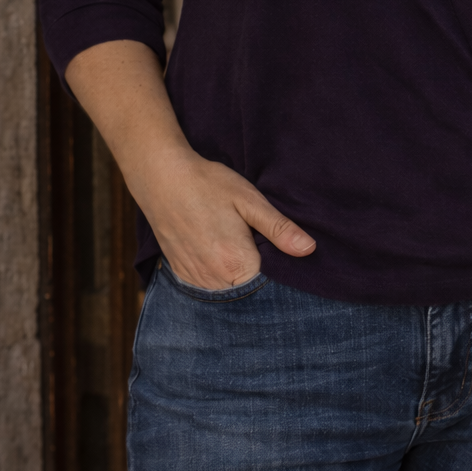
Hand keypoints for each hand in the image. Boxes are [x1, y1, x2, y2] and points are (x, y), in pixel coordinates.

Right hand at [64, 40, 315, 291]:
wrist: (161, 178)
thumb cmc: (208, 184)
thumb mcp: (249, 200)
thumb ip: (279, 229)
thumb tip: (310, 249)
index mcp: (236, 264)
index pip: (272, 285)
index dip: (281, 271)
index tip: (283, 253)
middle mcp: (214, 281)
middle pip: (250, 292)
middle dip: (261, 276)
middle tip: (258, 243)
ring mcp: (196, 281)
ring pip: (229, 292)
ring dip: (239, 279)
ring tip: (239, 246)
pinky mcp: (182, 276)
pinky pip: (210, 287)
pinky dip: (219, 277)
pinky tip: (220, 253)